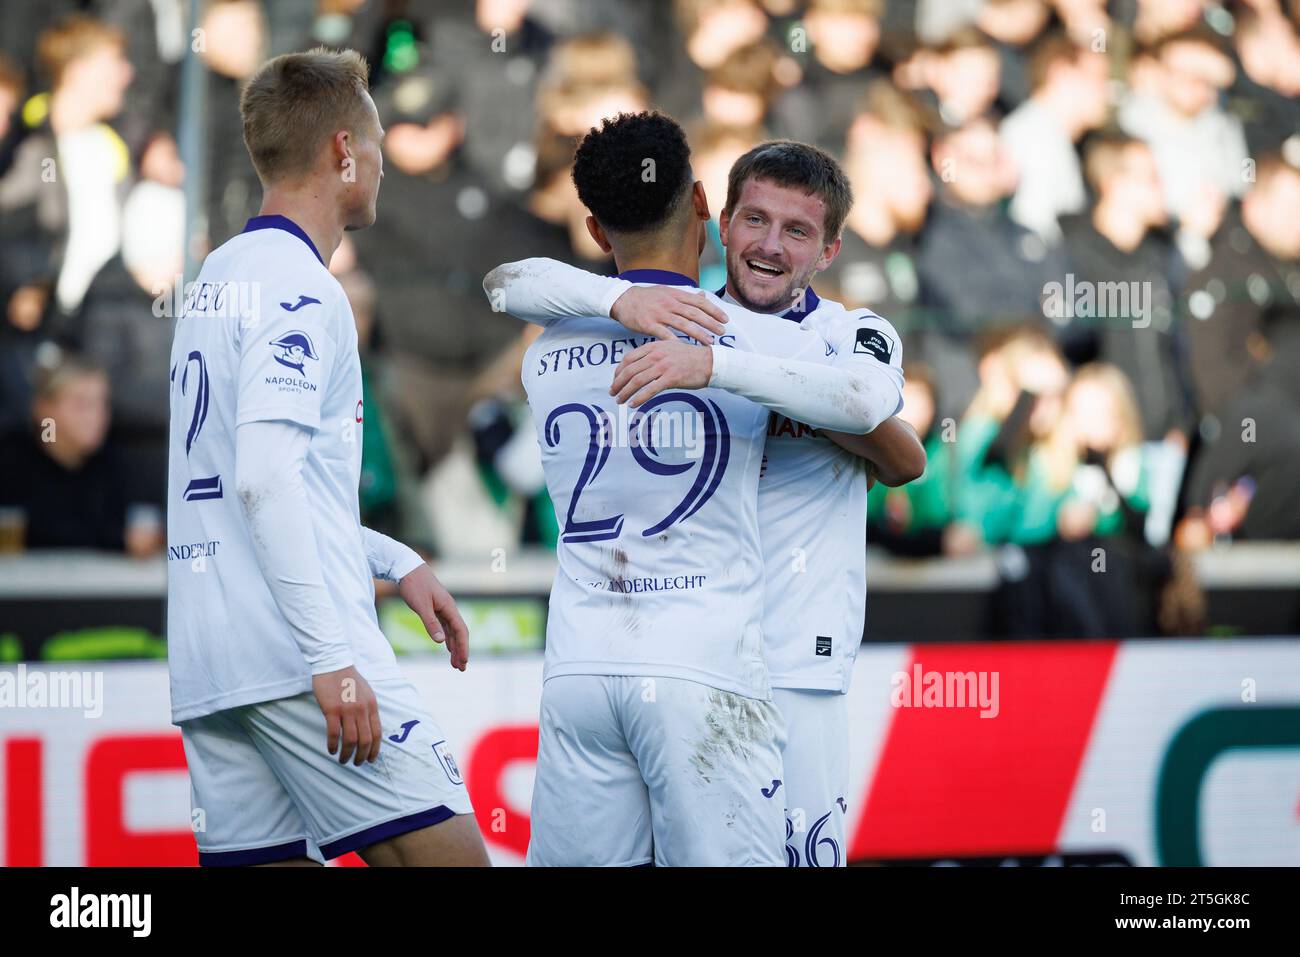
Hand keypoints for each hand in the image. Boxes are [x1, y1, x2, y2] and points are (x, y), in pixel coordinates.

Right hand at [312, 666, 381, 765]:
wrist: (334, 664)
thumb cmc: (349, 680)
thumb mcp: (366, 693)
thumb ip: (369, 710)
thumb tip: (370, 729)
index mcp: (372, 706)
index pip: (377, 733)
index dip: (374, 750)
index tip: (370, 760)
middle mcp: (362, 709)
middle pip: (365, 740)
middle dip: (362, 756)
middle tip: (356, 764)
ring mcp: (347, 709)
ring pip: (350, 739)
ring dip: (347, 754)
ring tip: (343, 760)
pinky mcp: (332, 709)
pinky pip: (333, 733)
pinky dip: (332, 744)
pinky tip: (330, 749)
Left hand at [398, 563, 469, 670]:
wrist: (406, 567)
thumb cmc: (414, 584)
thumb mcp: (421, 605)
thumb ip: (430, 623)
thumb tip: (441, 642)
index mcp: (448, 607)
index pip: (461, 630)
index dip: (463, 647)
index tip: (463, 661)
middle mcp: (448, 608)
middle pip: (459, 632)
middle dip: (461, 650)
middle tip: (461, 668)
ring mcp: (442, 608)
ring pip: (452, 631)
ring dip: (454, 647)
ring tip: (455, 663)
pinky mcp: (434, 608)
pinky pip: (445, 626)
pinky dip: (447, 638)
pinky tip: (446, 646)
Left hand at [609, 339, 713, 406]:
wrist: (710, 362)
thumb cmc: (690, 358)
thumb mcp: (670, 348)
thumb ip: (654, 353)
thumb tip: (640, 365)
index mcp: (654, 346)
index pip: (629, 358)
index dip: (618, 371)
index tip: (615, 380)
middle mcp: (656, 355)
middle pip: (630, 370)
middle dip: (618, 383)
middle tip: (612, 392)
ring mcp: (663, 366)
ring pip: (637, 381)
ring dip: (625, 392)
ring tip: (619, 400)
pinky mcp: (671, 378)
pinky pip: (650, 390)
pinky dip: (639, 398)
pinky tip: (633, 404)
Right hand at [610, 285, 726, 344]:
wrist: (623, 299)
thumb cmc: (647, 297)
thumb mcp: (667, 291)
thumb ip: (686, 295)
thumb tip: (704, 295)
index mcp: (676, 294)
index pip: (699, 302)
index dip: (713, 310)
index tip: (725, 319)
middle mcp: (669, 302)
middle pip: (694, 313)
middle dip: (710, 322)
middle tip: (722, 331)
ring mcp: (659, 313)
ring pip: (682, 324)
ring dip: (698, 333)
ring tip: (709, 341)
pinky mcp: (648, 324)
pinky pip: (664, 334)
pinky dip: (675, 341)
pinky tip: (685, 348)